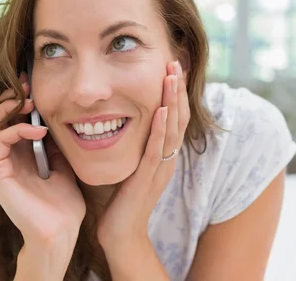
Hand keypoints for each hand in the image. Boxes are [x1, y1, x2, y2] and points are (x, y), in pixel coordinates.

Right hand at [0, 73, 85, 254]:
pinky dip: (17, 129)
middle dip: (10, 98)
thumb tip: (51, 121)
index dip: (19, 101)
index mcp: (20, 156)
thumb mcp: (61, 165)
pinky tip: (39, 131)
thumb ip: (52, 145)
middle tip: (26, 83)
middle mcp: (5, 159)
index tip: (33, 84)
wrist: (60, 232)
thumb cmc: (63, 205)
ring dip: (8, 108)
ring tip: (29, 102)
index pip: (10, 120)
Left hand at [97, 61, 189, 255]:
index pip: (174, 117)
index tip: (171, 68)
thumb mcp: (129, 163)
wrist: (120, 233)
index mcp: (162, 154)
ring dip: (172, 100)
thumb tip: (116, 117)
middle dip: (177, 89)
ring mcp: (159, 168)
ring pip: (171, 128)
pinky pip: (156, 149)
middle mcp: (166, 158)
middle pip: (178, 117)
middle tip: (175, 61)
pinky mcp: (147, 178)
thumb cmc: (120, 199)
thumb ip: (131, 143)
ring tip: (172, 76)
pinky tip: (160, 109)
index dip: (175, 92)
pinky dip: (159, 128)